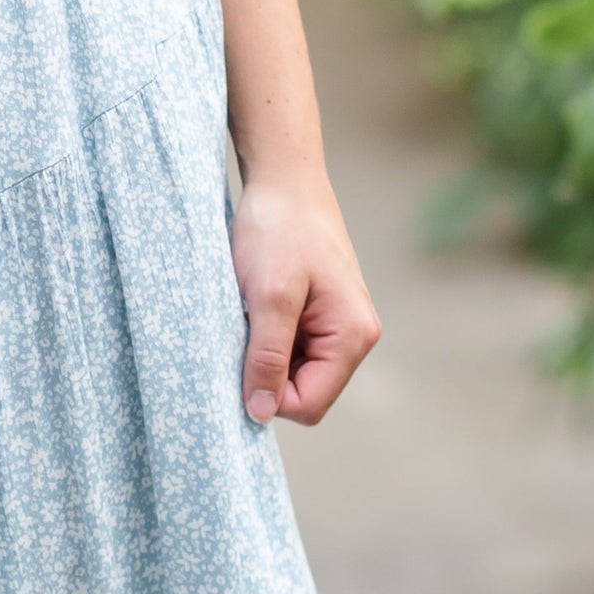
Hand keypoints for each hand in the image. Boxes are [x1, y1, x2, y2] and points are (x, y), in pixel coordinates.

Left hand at [230, 166, 380, 425]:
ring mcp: (337, 326)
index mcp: (353, 337)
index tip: (239, 358)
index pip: (309, 405)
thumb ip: (266, 357)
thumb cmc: (278, 230)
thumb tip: (261, 413)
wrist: (284, 179)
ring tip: (250, 312)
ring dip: (262, 353)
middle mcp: (354, 337)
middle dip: (265, 372)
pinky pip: (288, 349)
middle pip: (302, 393)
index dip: (268, 394)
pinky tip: (254, 307)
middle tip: (244, 329)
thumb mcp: (268, 297)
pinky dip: (264, 337)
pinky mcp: (319, 315)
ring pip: (291, 372)